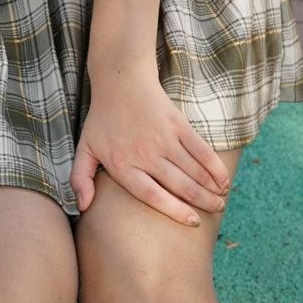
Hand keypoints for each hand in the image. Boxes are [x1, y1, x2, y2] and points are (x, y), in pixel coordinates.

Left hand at [70, 70, 233, 225]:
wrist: (121, 81)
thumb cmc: (102, 120)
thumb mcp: (84, 148)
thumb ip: (80, 179)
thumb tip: (82, 207)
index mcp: (122, 165)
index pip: (152, 195)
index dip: (175, 211)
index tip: (192, 221)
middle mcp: (145, 155)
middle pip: (179, 186)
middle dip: (201, 202)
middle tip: (215, 210)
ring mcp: (163, 139)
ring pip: (193, 171)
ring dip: (211, 188)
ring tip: (220, 200)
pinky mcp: (178, 124)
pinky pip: (201, 150)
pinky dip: (214, 167)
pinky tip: (222, 179)